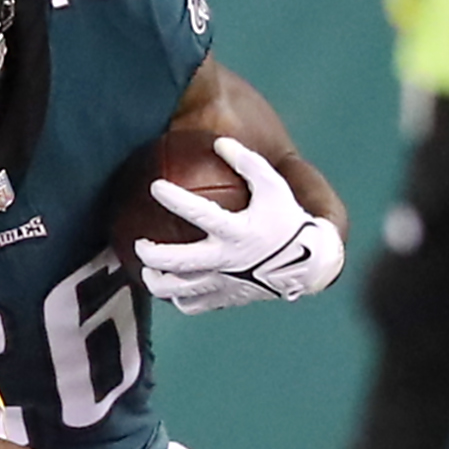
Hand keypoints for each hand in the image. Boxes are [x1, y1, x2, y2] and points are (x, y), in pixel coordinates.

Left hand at [133, 137, 344, 311]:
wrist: (309, 264)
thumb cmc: (288, 220)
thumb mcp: (274, 186)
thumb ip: (248, 163)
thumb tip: (220, 143)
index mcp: (237, 231)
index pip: (200, 213)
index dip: (175, 199)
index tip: (155, 186)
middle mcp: (227, 260)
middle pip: (178, 262)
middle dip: (152, 254)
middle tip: (138, 243)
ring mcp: (225, 283)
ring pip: (180, 291)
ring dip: (157, 282)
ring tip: (147, 272)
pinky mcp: (227, 298)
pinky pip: (195, 305)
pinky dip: (179, 298)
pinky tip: (171, 289)